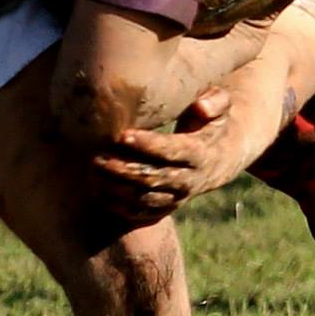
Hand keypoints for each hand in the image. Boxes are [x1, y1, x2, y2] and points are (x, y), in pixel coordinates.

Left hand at [91, 88, 239, 223]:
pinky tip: (96, 191)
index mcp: (201, 154)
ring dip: (116, 189)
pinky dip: (118, 206)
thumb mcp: (221, 107)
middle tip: (98, 157)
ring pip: (144, 199)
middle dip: (124, 169)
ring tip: (93, 172)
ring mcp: (176, 197)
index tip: (123, 135)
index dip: (149, 145)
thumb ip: (215, 101)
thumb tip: (202, 107)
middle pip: (154, 179)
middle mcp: (189, 181)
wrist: (218, 158)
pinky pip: (140, 213)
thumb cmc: (211, 122)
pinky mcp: (165, 207)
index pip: (174, 152)